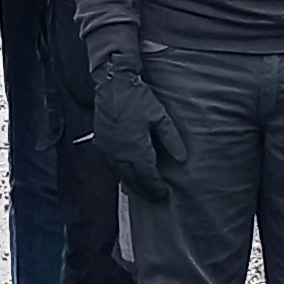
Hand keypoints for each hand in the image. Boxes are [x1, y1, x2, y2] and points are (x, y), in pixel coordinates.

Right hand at [86, 51, 186, 203]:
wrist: (112, 85)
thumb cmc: (137, 99)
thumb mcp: (160, 117)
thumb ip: (171, 140)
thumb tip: (182, 159)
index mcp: (136, 149)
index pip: (148, 177)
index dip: (156, 188)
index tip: (164, 195)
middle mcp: (120, 154)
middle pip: (134, 180)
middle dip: (145, 191)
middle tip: (155, 198)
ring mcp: (108, 150)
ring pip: (121, 175)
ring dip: (132, 185)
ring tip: (143, 191)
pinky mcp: (101, 144)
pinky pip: (112, 165)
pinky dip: (121, 174)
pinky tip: (127, 175)